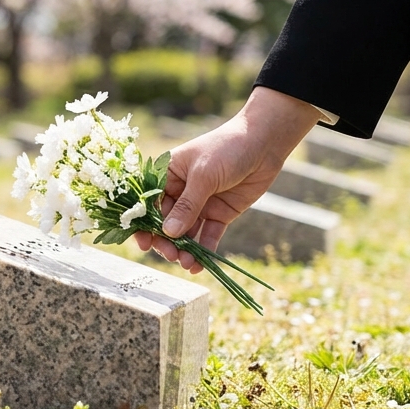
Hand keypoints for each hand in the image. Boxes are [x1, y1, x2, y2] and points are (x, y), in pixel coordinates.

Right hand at [133, 87, 320, 273]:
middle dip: (166, 241)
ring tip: (186, 263)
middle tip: (170, 255)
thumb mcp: (204, 175)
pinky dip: (203, 250)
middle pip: (166, 222)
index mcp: (168, 175)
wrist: (264, 143)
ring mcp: (200, 204)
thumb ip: (187, 205)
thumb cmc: (227, 148)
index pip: (150, 203)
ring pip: (186, 232)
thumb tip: (168, 232)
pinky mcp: (219, 213)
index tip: (144, 244)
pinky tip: (200, 265)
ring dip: (184, 249)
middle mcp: (181, 191)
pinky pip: (208, 235)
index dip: (144, 224)